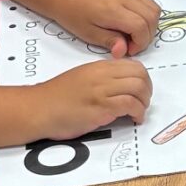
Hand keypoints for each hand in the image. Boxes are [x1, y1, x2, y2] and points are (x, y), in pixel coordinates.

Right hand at [35, 54, 152, 136]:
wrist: (37, 109)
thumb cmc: (56, 98)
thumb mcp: (81, 78)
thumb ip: (101, 79)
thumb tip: (120, 85)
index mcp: (98, 67)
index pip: (134, 65)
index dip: (143, 79)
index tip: (141, 91)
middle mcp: (102, 76)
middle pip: (140, 75)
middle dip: (148, 91)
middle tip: (143, 103)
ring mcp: (102, 91)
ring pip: (139, 88)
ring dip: (144, 103)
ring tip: (138, 112)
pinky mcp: (100, 108)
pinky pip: (130, 104)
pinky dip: (138, 113)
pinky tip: (134, 119)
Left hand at [54, 0, 162, 56]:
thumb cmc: (76, 15)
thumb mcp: (88, 34)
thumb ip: (109, 41)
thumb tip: (123, 52)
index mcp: (111, 9)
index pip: (140, 26)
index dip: (139, 43)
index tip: (128, 50)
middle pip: (151, 17)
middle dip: (147, 36)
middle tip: (131, 45)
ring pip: (154, 9)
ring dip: (150, 26)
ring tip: (134, 35)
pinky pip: (150, 3)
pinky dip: (148, 17)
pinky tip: (134, 25)